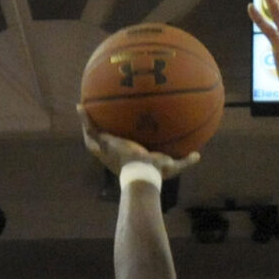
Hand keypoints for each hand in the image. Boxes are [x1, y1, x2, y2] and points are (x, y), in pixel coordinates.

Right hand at [81, 111, 199, 180]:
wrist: (142, 173)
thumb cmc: (154, 173)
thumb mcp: (171, 166)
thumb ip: (184, 160)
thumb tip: (198, 155)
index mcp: (127, 155)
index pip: (121, 147)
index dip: (117, 141)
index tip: (119, 134)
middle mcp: (114, 151)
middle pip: (103, 141)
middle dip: (99, 131)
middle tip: (96, 118)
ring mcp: (106, 147)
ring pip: (92, 134)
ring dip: (87, 121)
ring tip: (82, 107)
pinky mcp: (102, 142)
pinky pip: (90, 127)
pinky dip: (84, 117)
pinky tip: (80, 105)